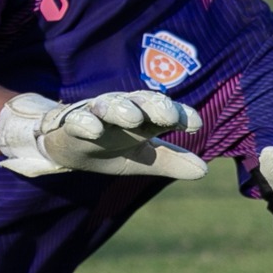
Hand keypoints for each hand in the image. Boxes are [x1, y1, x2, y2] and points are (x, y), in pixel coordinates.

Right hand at [0, 90, 205, 180]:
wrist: (67, 147)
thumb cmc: (111, 147)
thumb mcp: (143, 158)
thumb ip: (171, 161)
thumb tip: (204, 170)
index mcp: (143, 116)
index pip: (165, 111)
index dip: (181, 115)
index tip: (195, 124)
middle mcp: (123, 109)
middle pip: (141, 102)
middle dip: (155, 106)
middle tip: (168, 117)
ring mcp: (96, 114)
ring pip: (110, 105)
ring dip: (122, 109)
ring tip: (134, 118)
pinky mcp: (71, 123)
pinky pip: (78, 119)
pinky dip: (86, 122)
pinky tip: (95, 130)